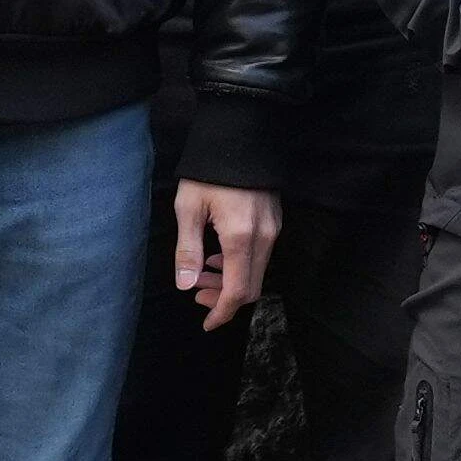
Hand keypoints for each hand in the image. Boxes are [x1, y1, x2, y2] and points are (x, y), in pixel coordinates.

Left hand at [175, 184, 281, 324]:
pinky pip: (261, 256)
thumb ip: (188, 250)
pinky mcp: (275, 222)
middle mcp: (264, 238)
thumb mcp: (188, 209)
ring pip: (257, 273)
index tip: (207, 323)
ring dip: (231, 281)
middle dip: (224, 299)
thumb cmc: (209, 172)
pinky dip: (240, 265)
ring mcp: (273, 230)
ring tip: (203, 272)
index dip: (222, 312)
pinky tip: (219, 255)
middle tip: (196, 293)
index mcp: (241, 238)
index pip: (238, 291)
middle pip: (251, 288)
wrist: (240, 137)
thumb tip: (185, 284)